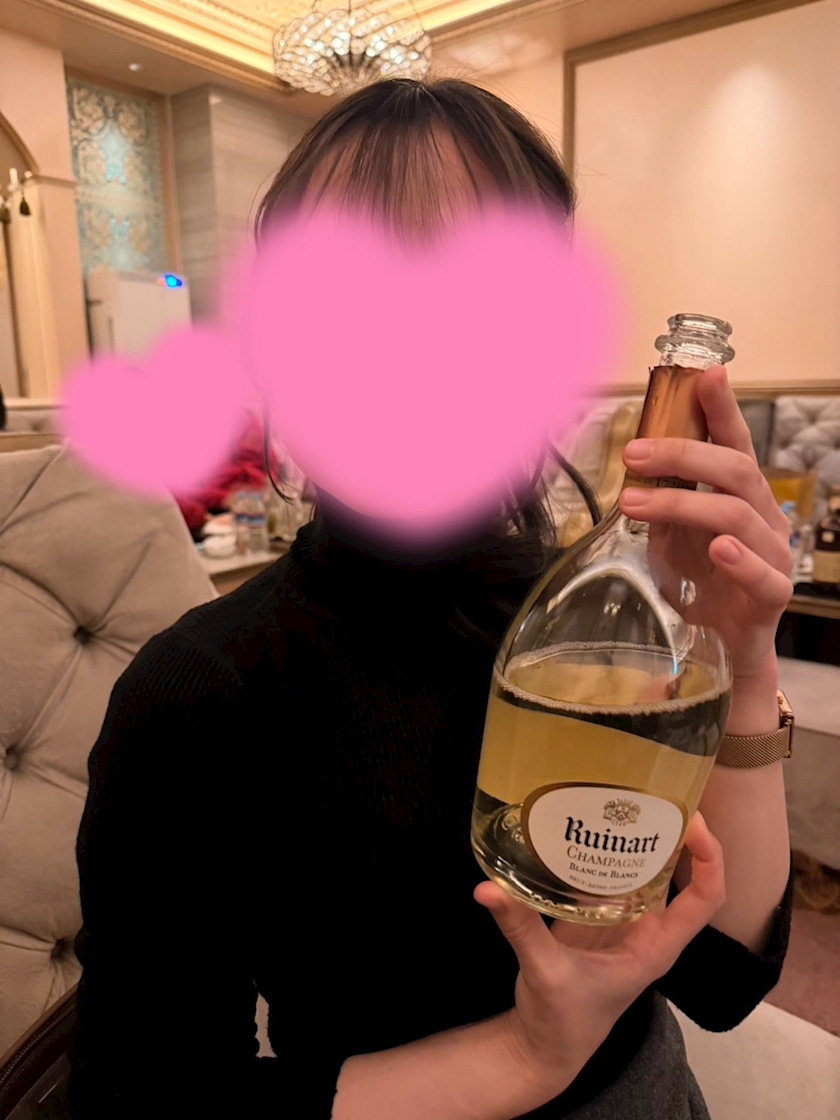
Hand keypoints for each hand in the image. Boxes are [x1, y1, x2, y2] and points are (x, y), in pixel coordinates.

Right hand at [475, 812, 724, 1092]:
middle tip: (656, 788)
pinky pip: (608, 875)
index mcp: (654, 947)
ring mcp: (621, 920)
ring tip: (627, 793)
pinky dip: (602, 849)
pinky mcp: (594, 916)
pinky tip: (588, 822)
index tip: (694, 822)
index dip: (709, 860)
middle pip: (678, 874)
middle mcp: (646, 929)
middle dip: (675, 832)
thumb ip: (520, 928)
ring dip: (640, 835)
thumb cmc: (562, 1020)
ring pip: (643, 870)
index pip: (704, 900)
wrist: (544, 1045)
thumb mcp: (545, 972)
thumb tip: (487, 889)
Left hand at [618, 366, 792, 682]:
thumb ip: (665, 497)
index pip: (735, 443)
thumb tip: (633, 458)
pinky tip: (718, 547)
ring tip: (636, 503)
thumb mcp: (673, 533)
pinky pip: (764, 575)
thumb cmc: (701, 580)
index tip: (705, 375)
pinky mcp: (772, 595)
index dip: (722, 408)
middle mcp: (763, 516)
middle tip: (633, 454)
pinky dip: (740, 559)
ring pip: (737, 515)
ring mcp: (773, 555)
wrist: (723, 643)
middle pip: (735, 469)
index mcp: (741, 495)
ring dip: (682, 503)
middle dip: (683, 454)